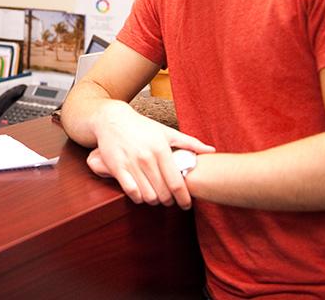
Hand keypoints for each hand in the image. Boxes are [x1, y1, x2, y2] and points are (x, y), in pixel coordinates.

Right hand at [88, 101, 213, 208]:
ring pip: (148, 195)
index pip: (177, 183)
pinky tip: (141, 194)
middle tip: (171, 201)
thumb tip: (211, 150)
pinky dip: (138, 198)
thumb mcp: (166, 132)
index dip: (184, 198)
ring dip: (154, 201)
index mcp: (161, 150)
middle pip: (163, 193)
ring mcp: (131, 163)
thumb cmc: (142, 127)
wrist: (112, 119)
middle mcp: (147, 158)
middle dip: (169, 201)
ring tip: (157, 198)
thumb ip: (190, 143)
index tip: (187, 205)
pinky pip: (131, 192)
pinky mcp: (116, 168)